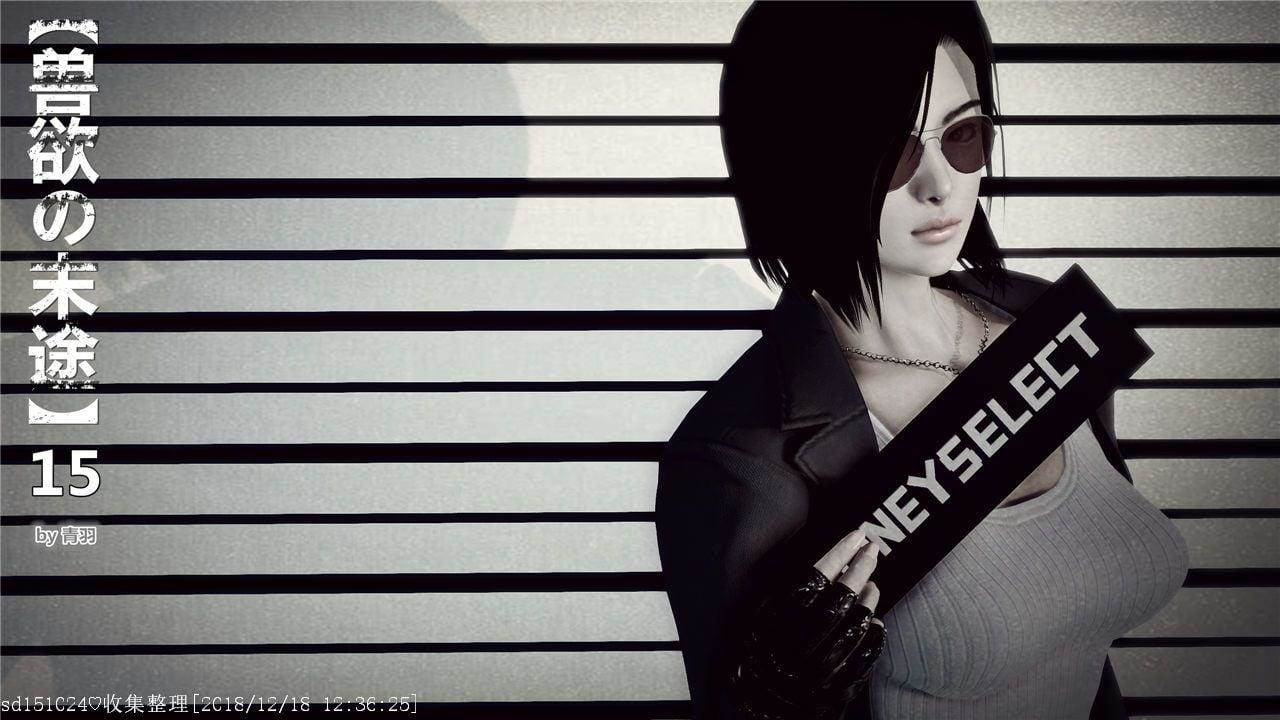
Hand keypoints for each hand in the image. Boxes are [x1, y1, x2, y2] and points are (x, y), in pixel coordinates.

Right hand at [728, 529, 886, 718]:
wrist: (756, 709)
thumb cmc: (756, 656)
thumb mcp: (758, 620)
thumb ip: (784, 594)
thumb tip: (826, 564)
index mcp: (774, 624)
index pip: (814, 578)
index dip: (838, 553)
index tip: (856, 535)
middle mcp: (796, 647)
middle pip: (840, 598)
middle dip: (860, 568)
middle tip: (872, 550)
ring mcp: (818, 671)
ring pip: (856, 625)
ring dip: (869, 599)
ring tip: (872, 582)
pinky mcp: (834, 690)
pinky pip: (865, 656)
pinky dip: (873, 635)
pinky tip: (874, 619)